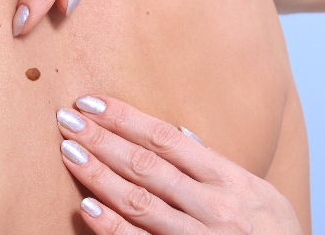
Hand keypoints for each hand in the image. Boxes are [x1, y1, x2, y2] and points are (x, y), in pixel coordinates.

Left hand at [55, 95, 302, 233]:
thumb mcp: (258, 195)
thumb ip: (216, 166)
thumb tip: (180, 135)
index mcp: (229, 180)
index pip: (167, 139)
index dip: (126, 118)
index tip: (92, 103)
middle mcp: (214, 206)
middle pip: (147, 164)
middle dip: (103, 139)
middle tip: (66, 119)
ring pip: (140, 201)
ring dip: (99, 175)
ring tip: (69, 152)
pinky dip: (113, 227)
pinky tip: (87, 209)